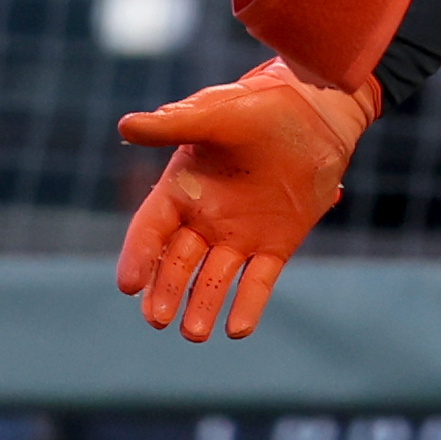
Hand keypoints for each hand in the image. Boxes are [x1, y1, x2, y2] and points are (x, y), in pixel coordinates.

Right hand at [113, 58, 375, 341]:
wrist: (314, 111)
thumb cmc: (258, 106)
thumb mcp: (214, 114)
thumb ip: (172, 125)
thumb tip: (126, 126)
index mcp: (182, 189)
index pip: (151, 230)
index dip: (139, 256)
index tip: (128, 285)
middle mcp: (205, 218)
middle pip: (177, 263)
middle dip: (165, 292)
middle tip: (157, 320)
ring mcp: (240, 234)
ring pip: (213, 278)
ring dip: (202, 305)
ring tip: (194, 333)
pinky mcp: (276, 244)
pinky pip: (258, 280)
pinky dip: (248, 304)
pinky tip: (238, 330)